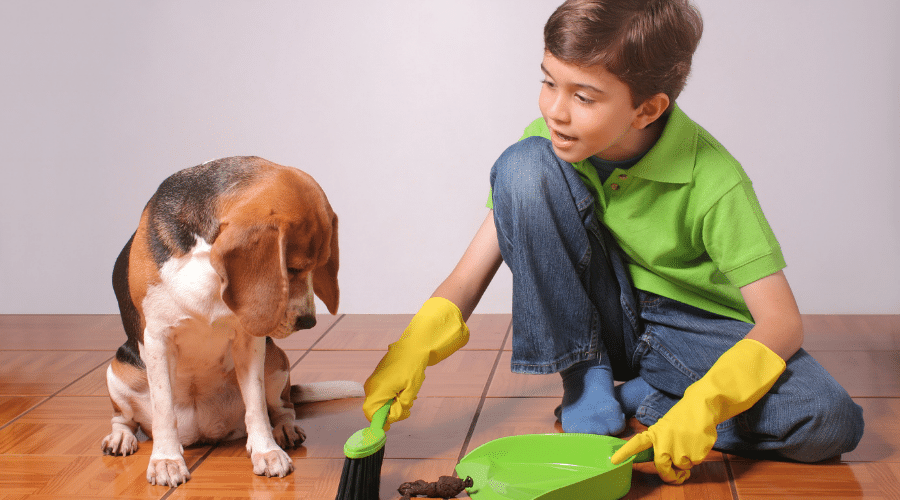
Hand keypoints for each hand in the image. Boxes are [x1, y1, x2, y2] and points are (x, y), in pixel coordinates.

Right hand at [363, 297, 468, 427]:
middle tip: (407, 409)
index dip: (379, 422)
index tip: (390, 426)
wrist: (413, 346)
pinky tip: (405, 392)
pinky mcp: (378, 377)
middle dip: (390, 413)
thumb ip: (401, 406)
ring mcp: (374, 380)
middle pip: (375, 408)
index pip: (370, 413)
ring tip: (409, 399)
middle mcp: (372, 385)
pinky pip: (381, 393)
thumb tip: (392, 417)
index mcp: (378, 389)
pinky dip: (392, 396)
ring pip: (379, 401)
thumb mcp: (411, 390)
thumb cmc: (412, 367)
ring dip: (393, 404)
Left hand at [611, 339, 784, 483]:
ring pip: (681, 466)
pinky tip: (699, 442)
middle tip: (676, 477)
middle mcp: (664, 441)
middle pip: (661, 466)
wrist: (704, 405)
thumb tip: (656, 457)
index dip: (625, 453)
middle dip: (669, 476)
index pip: (636, 443)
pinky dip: (698, 457)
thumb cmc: (685, 416)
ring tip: (690, 443)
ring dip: (687, 461)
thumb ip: (660, 440)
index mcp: (656, 432)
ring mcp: (679, 448)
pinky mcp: (694, 452)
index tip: (613, 461)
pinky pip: (694, 463)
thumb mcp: (668, 425)